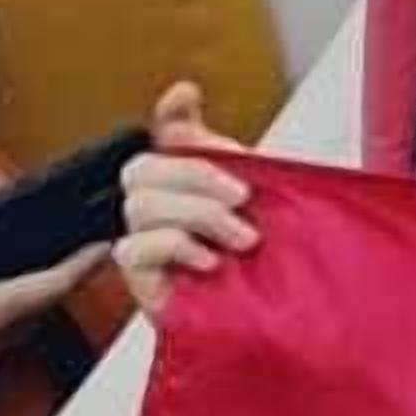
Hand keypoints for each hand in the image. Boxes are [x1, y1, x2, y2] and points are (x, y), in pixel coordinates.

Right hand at [118, 81, 258, 315]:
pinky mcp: (142, 280)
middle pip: (142, 168)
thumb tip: (182, 94)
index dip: (170, 114)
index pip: (167, 136)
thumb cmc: (268, 263)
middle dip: (194, 174)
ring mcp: (148, 244)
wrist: (281, 322)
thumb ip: (224, 151)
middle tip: (242, 197)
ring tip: (241, 238)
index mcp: (192, 183)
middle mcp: (163, 210)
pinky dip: (176, 246)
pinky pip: (133, 248)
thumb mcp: (260, 198)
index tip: (186, 97)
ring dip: (197, 214)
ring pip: (139, 204)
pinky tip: (209, 260)